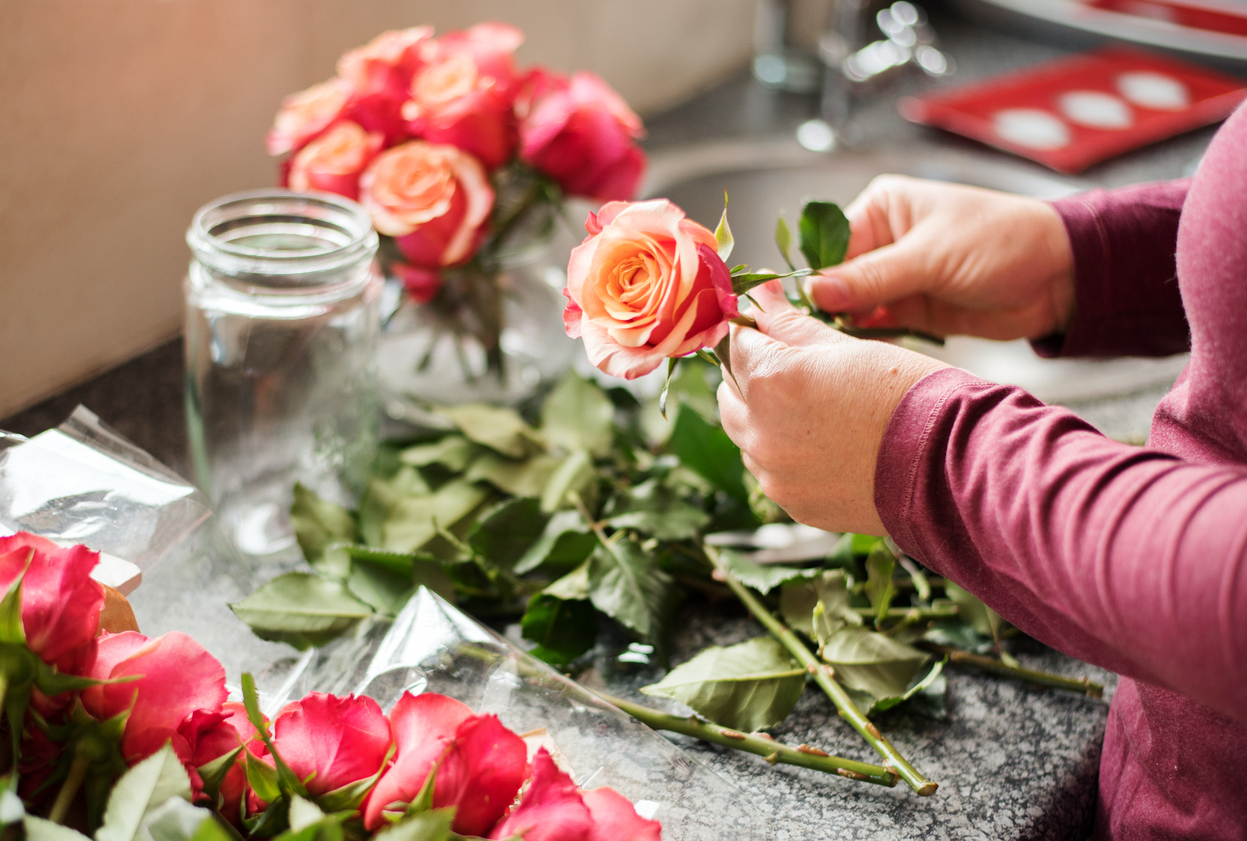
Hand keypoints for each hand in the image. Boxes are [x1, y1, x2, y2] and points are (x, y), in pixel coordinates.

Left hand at [717, 282, 947, 534]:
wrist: (954, 465)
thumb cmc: (911, 395)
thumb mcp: (848, 348)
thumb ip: (792, 325)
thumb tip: (760, 298)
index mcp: (773, 382)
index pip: (735, 345)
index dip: (751, 330)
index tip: (765, 322)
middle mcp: (762, 433)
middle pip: (730, 392)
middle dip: (751, 373)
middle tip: (789, 362)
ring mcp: (776, 475)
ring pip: (746, 435)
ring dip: (764, 415)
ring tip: (813, 406)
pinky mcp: (795, 505)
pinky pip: (771, 471)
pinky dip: (784, 452)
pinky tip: (822, 442)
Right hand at [808, 175, 1074, 341]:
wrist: (1059, 276)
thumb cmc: (1004, 242)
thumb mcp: (933, 256)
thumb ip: (874, 277)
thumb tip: (817, 290)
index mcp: (882, 208)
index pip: (830, 246)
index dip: (816, 279)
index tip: (803, 311)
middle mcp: (881, 241)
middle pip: (834, 280)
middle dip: (827, 307)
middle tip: (815, 338)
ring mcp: (894, 278)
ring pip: (850, 307)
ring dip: (845, 327)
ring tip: (836, 349)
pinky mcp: (909, 309)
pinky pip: (874, 326)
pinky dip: (866, 340)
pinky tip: (858, 353)